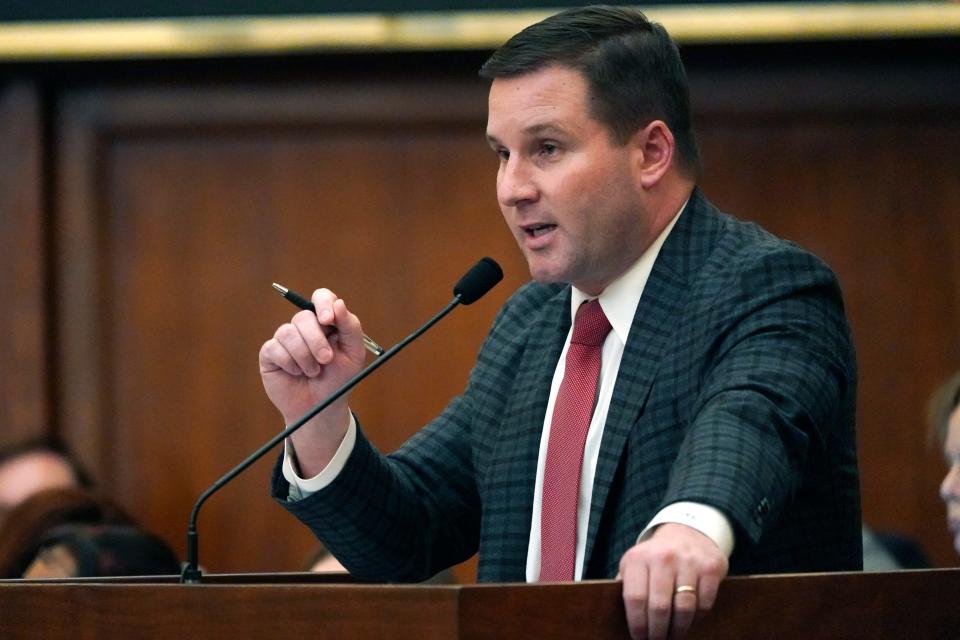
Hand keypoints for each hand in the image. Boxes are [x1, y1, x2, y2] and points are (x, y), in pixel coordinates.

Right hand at [259, 289, 366, 473]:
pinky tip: (296, 373)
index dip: (323, 303)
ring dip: (304, 356)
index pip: (321, 297)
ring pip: (288, 332)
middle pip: (304, 316)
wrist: (322, 407)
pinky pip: (275, 348)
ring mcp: (286, 338)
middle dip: (316, 340)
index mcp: (326, 322)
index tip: (328, 320)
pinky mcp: (270, 353)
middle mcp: (305, 327)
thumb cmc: (339, 379)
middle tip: (326, 359)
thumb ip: (350, 327)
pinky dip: (290, 363)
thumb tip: (339, 304)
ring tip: (313, 372)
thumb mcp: (354, 354)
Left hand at [619, 523, 727, 639]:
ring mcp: (689, 561)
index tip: (639, 638)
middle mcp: (663, 557)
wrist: (686, 531)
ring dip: (678, 630)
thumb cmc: (655, 556)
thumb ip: (626, 585)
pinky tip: (690, 620)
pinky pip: (704, 604)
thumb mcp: (635, 563)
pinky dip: (697, 618)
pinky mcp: (711, 568)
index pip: (635, 598)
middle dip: (658, 632)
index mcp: (638, 558)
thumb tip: (616, 615)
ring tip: (673, 636)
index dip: (638, 624)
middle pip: (660, 608)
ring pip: (684, 609)